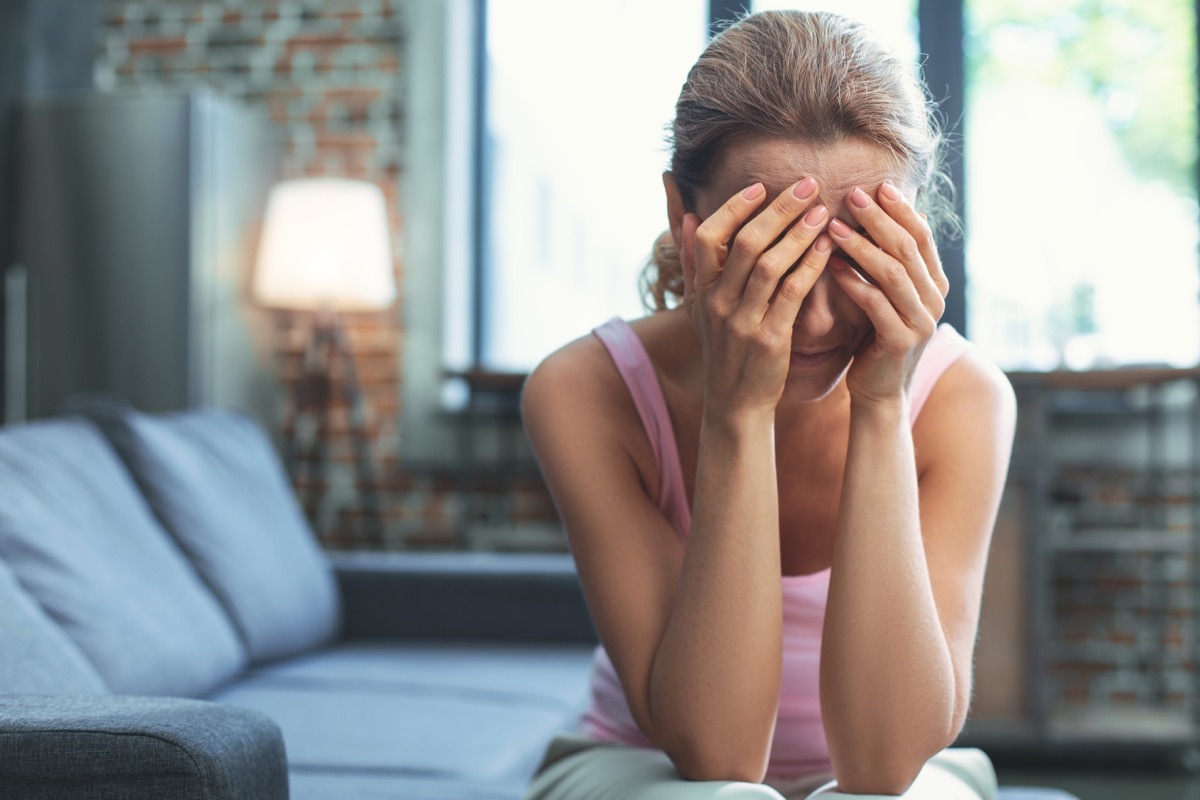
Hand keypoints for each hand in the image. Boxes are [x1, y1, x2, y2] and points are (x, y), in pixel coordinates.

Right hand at [681, 177, 833, 420]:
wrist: (735, 404)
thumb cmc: (723, 349)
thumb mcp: (697, 308)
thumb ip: (692, 263)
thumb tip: (687, 217)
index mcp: (699, 291)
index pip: (707, 236)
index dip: (733, 208)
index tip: (761, 187)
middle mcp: (717, 303)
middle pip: (744, 243)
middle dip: (778, 209)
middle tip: (807, 184)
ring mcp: (742, 322)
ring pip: (769, 265)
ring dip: (798, 233)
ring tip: (822, 211)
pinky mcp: (769, 339)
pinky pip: (792, 294)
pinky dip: (810, 266)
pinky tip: (827, 248)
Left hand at [826, 182, 948, 407]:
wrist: (879, 392)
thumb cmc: (877, 338)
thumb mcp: (889, 295)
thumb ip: (893, 261)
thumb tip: (896, 213)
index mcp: (935, 283)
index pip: (921, 235)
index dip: (899, 209)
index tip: (875, 185)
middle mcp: (935, 299)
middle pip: (907, 247)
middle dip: (879, 218)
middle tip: (852, 194)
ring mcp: (921, 321)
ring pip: (893, 272)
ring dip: (862, 245)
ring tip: (833, 225)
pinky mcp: (900, 340)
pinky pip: (875, 302)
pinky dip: (853, 280)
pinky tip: (831, 264)